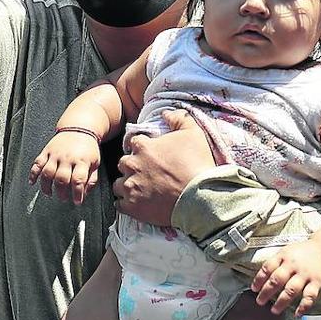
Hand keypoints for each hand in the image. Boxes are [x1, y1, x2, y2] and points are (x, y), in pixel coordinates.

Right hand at [29, 131, 101, 203]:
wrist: (79, 128)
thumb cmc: (88, 149)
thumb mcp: (95, 163)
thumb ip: (91, 179)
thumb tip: (83, 194)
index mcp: (81, 161)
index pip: (78, 180)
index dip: (77, 194)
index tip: (77, 202)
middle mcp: (67, 158)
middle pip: (61, 178)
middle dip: (61, 192)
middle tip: (64, 199)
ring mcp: (55, 154)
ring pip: (47, 172)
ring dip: (46, 186)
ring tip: (49, 194)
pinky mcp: (46, 151)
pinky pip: (37, 163)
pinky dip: (33, 173)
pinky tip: (32, 182)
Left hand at [113, 110, 215, 225]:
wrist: (201, 197)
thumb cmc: (197, 164)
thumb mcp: (193, 133)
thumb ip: (179, 118)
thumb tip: (166, 112)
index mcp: (143, 147)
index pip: (134, 143)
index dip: (142, 149)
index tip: (151, 155)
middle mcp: (132, 165)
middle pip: (123, 163)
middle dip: (132, 167)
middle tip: (146, 173)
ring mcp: (131, 187)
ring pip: (118, 185)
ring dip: (127, 186)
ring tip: (141, 190)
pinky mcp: (132, 207)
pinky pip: (120, 205)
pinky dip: (126, 204)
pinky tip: (138, 204)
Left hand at [251, 240, 320, 316]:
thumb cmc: (300, 253)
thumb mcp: (285, 251)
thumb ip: (274, 263)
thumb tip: (259, 279)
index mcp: (283, 256)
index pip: (268, 267)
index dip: (259, 279)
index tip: (253, 289)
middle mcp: (293, 265)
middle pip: (277, 279)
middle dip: (266, 292)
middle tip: (259, 302)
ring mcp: (305, 274)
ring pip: (291, 289)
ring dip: (282, 301)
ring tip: (274, 310)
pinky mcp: (317, 282)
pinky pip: (310, 296)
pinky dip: (304, 306)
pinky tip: (297, 314)